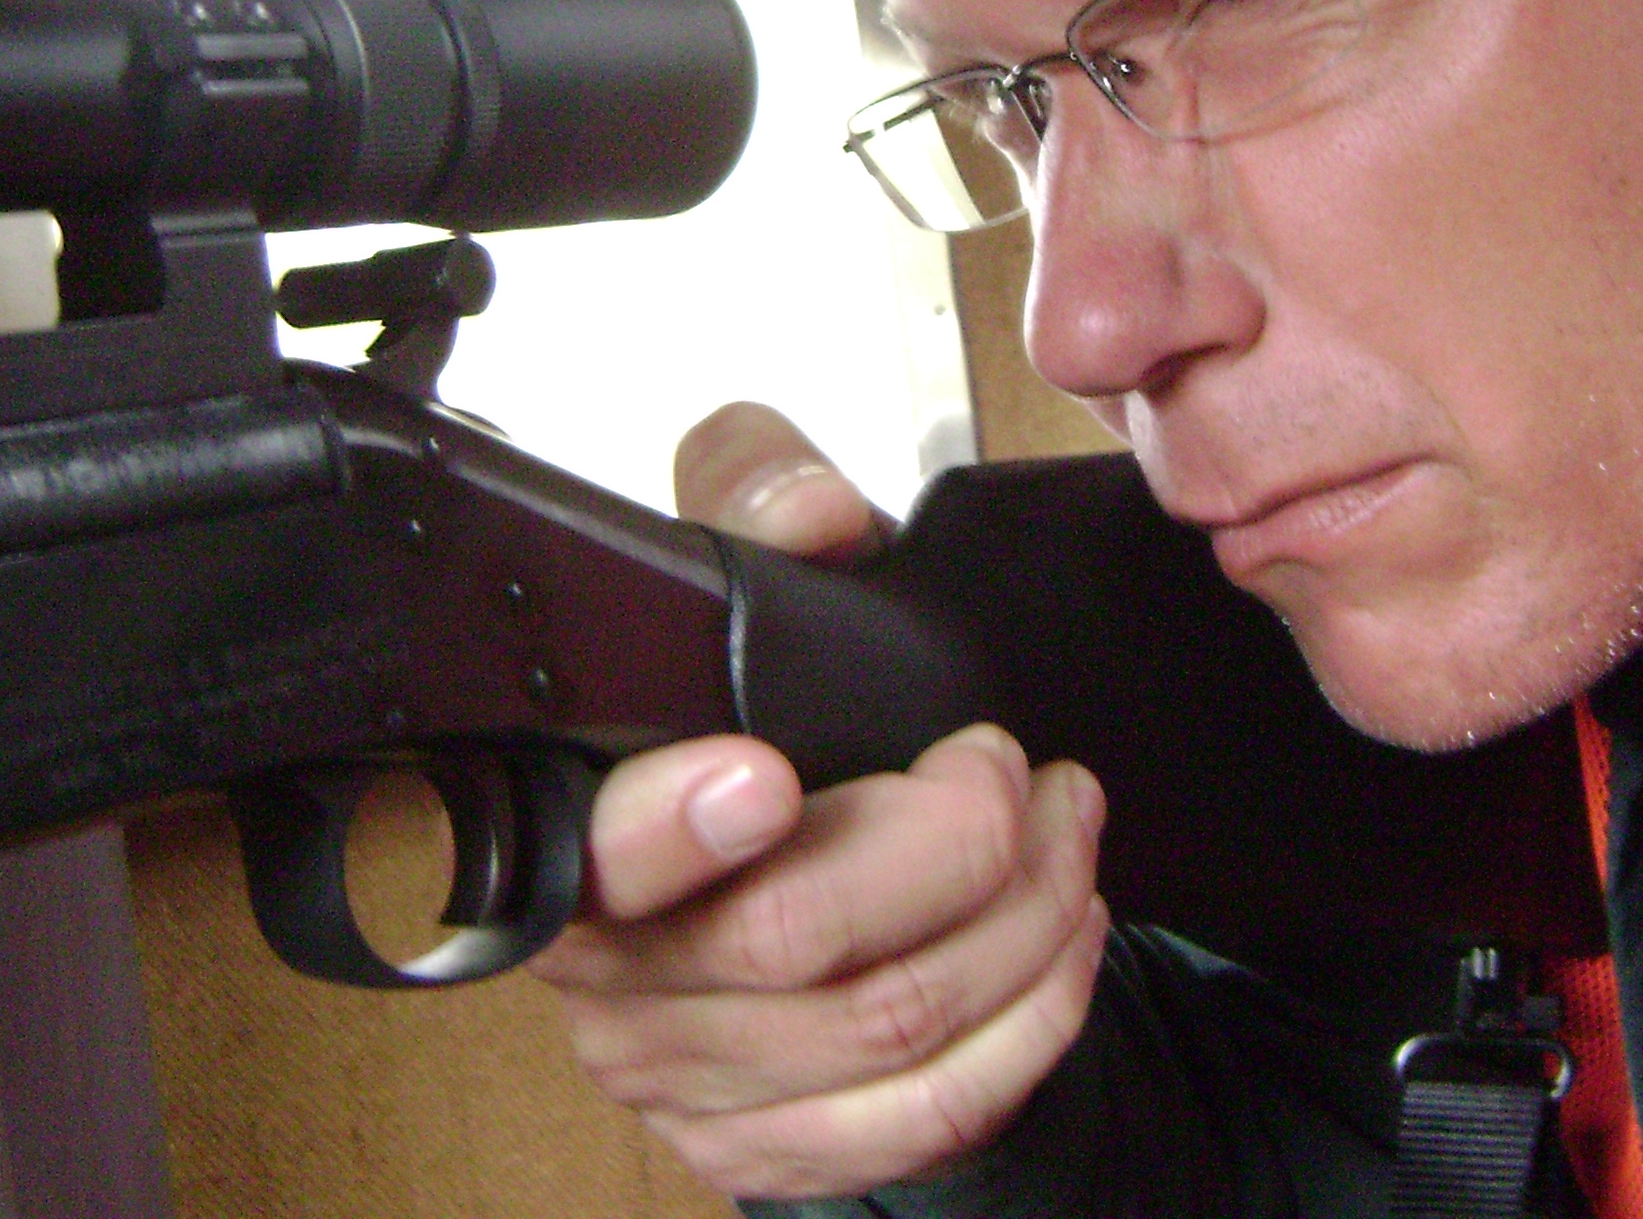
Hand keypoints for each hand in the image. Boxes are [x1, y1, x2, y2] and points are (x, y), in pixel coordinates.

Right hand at [532, 405, 1112, 1200]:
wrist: (791, 875)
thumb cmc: (769, 721)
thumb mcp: (750, 575)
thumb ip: (760, 495)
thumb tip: (812, 515)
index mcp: (578, 830)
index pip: (600, 851)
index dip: (677, 825)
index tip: (767, 773)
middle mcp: (621, 975)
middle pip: (792, 938)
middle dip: (949, 840)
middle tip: (1007, 768)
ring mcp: (701, 1076)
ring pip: (891, 1024)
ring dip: (1020, 915)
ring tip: (1062, 830)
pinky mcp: (789, 1147)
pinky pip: (936, 1111)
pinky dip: (1034, 1014)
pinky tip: (1064, 933)